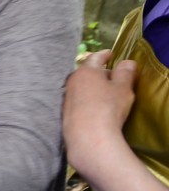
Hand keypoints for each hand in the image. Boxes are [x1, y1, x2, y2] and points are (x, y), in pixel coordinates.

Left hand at [64, 49, 136, 168]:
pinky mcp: (64, 112)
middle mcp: (71, 81)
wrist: (88, 137)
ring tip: (104, 91)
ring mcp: (66, 97)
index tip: (110, 53)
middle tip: (111, 74)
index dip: (104, 54)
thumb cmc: (108, 108)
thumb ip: (125, 73)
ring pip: (80, 86)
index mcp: (86, 71)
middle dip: (99, 71)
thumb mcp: (123, 88)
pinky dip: (86, 98)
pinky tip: (94, 106)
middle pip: (86, 71)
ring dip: (91, 86)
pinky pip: (77, 99)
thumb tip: (126, 62)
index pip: (95, 57)